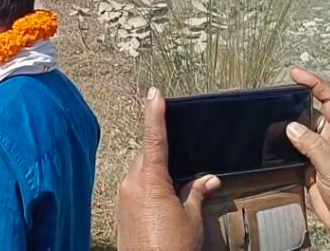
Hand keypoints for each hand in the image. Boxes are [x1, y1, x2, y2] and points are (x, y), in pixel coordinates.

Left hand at [116, 87, 220, 250]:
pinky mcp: (120, 208)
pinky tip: (160, 198)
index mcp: (150, 181)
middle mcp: (132, 183)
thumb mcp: (191, 219)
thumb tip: (208, 179)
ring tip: (173, 184)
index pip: (155, 139)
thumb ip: (196, 194)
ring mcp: (123, 196)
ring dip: (153, 170)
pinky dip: (146, 185)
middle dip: (159, 151)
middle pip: (145, 155)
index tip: (155, 94)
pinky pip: (133, 186)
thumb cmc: (172, 247)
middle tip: (178, 152)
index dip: (155, 114)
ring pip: (138, 171)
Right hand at [285, 68, 329, 249]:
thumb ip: (313, 146)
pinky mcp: (310, 168)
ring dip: (285, 127)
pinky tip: (268, 145)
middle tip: (272, 97)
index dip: (315, 84)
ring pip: (300, 132)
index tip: (295, 74)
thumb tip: (291, 126)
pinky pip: (293, 151)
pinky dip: (281, 147)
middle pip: (311, 113)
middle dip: (293, 104)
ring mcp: (321, 154)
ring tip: (265, 119)